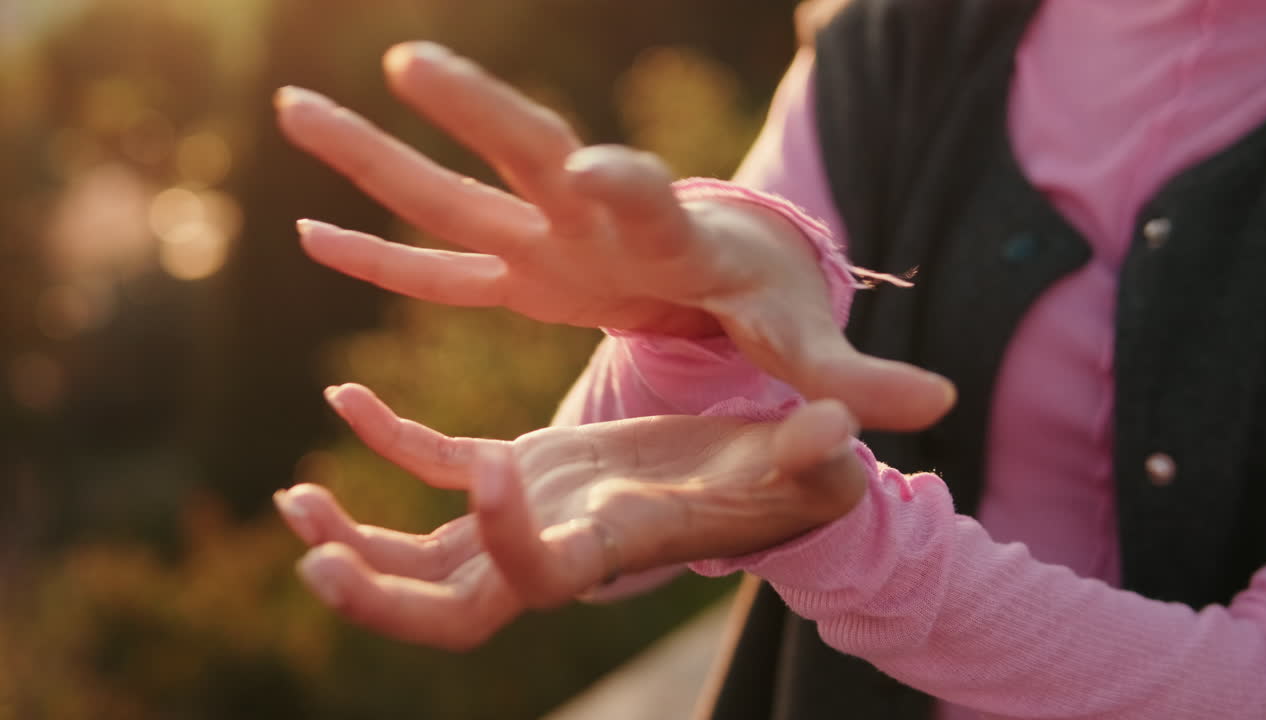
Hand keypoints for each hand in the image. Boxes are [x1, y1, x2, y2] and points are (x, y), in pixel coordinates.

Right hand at [274, 42, 953, 430]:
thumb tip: (943, 401)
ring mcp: (541, 239)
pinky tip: (305, 234)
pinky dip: (376, 255)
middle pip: (530, 155)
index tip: (593, 162)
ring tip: (290, 104)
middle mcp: (592, 217)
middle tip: (415, 60)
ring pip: (447, 195)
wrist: (721, 257)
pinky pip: (435, 263)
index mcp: (668, 232)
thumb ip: (857, 375)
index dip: (621, 181)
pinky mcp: (515, 271)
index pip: (644, 197)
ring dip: (372, 156)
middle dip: (479, 110)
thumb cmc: (763, 291)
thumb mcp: (805, 338)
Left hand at [274, 383, 864, 648]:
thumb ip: (815, 452)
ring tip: (295, 501)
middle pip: (452, 609)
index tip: (490, 466)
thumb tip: (840, 435)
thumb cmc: (791, 474)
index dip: (502, 538)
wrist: (754, 473)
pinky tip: (347, 400)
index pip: (539, 575)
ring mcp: (531, 516)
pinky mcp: (524, 472)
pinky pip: (436, 469)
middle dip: (382, 595)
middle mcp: (558, 546)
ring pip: (425, 557)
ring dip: (355, 538)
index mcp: (613, 547)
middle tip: (318, 559)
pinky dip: (390, 445)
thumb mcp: (809, 460)